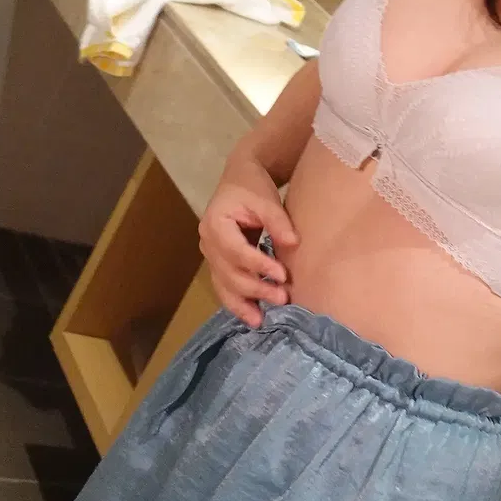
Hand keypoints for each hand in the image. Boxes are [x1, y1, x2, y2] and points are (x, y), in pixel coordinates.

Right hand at [199, 159, 299, 326]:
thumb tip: (292, 243)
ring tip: (262, 321)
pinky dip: (238, 303)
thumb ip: (278, 221)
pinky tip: (252, 317)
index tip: (282, 275)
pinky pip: (225, 286)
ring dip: (243, 303)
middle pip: (229, 273)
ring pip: (224, 285)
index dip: (258, 266)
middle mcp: (208, 242)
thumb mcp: (266, 198)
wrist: (240, 179)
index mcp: (215, 223)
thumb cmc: (253, 187)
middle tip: (283, 298)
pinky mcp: (219, 263)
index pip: (236, 251)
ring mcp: (211, 255)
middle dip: (255, 289)